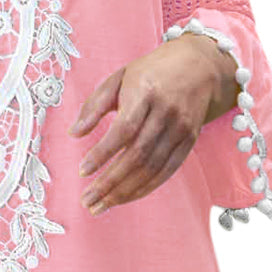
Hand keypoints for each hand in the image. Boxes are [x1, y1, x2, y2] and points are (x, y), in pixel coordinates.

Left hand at [68, 35, 234, 213]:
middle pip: (138, 155)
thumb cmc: (149, 71)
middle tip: (87, 200)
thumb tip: (73, 134)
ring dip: (124, 192)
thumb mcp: (118, 78)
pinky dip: (144, 188)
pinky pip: (167, 172)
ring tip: (99, 206)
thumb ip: (94, 105)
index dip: (103, 152)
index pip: (124, 129)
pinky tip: (124, 198)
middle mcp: (166, 112)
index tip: (83, 170)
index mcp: (145, 91)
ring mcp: (181, 129)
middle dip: (110, 182)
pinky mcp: (189, 141)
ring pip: (152, 168)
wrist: (198, 65)